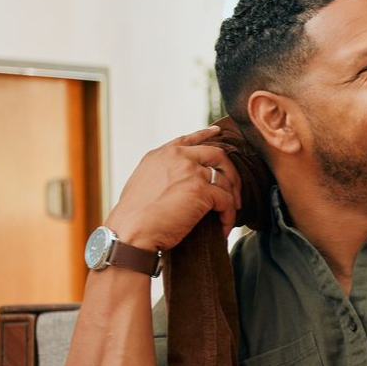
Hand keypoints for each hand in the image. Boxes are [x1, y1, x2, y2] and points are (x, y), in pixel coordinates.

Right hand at [105, 127, 242, 251]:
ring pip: (225, 180)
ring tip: (228, 216)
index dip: (206, 135)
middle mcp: (177, 157)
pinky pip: (226, 201)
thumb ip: (160, 175)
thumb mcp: (141, 184)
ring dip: (231, 199)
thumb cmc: (133, 218)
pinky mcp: (201, 190)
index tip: (218, 133)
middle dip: (231, 173)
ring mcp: (191, 171)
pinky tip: (224, 228)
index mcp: (161, 155)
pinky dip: (229, 216)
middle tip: (235, 192)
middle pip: (217, 154)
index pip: (189, 139)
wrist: (131, 232)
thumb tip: (175, 184)